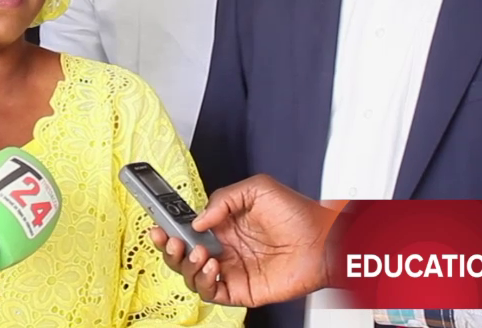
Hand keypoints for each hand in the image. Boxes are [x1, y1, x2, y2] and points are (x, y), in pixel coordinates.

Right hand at [150, 174, 334, 306]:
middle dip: (169, 248)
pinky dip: (203, 281)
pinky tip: (212, 266)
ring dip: (186, 264)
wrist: (324, 242)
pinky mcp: (241, 290)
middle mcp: (224, 248)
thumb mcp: (257, 189)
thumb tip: (198, 219)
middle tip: (170, 239)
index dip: (169, 227)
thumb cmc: (298, 214)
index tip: (157, 222)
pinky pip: (211, 292)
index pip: (187, 229)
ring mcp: (232, 270)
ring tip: (200, 252)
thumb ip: (223, 199)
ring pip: (191, 275)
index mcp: (224, 225)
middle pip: (182, 254)